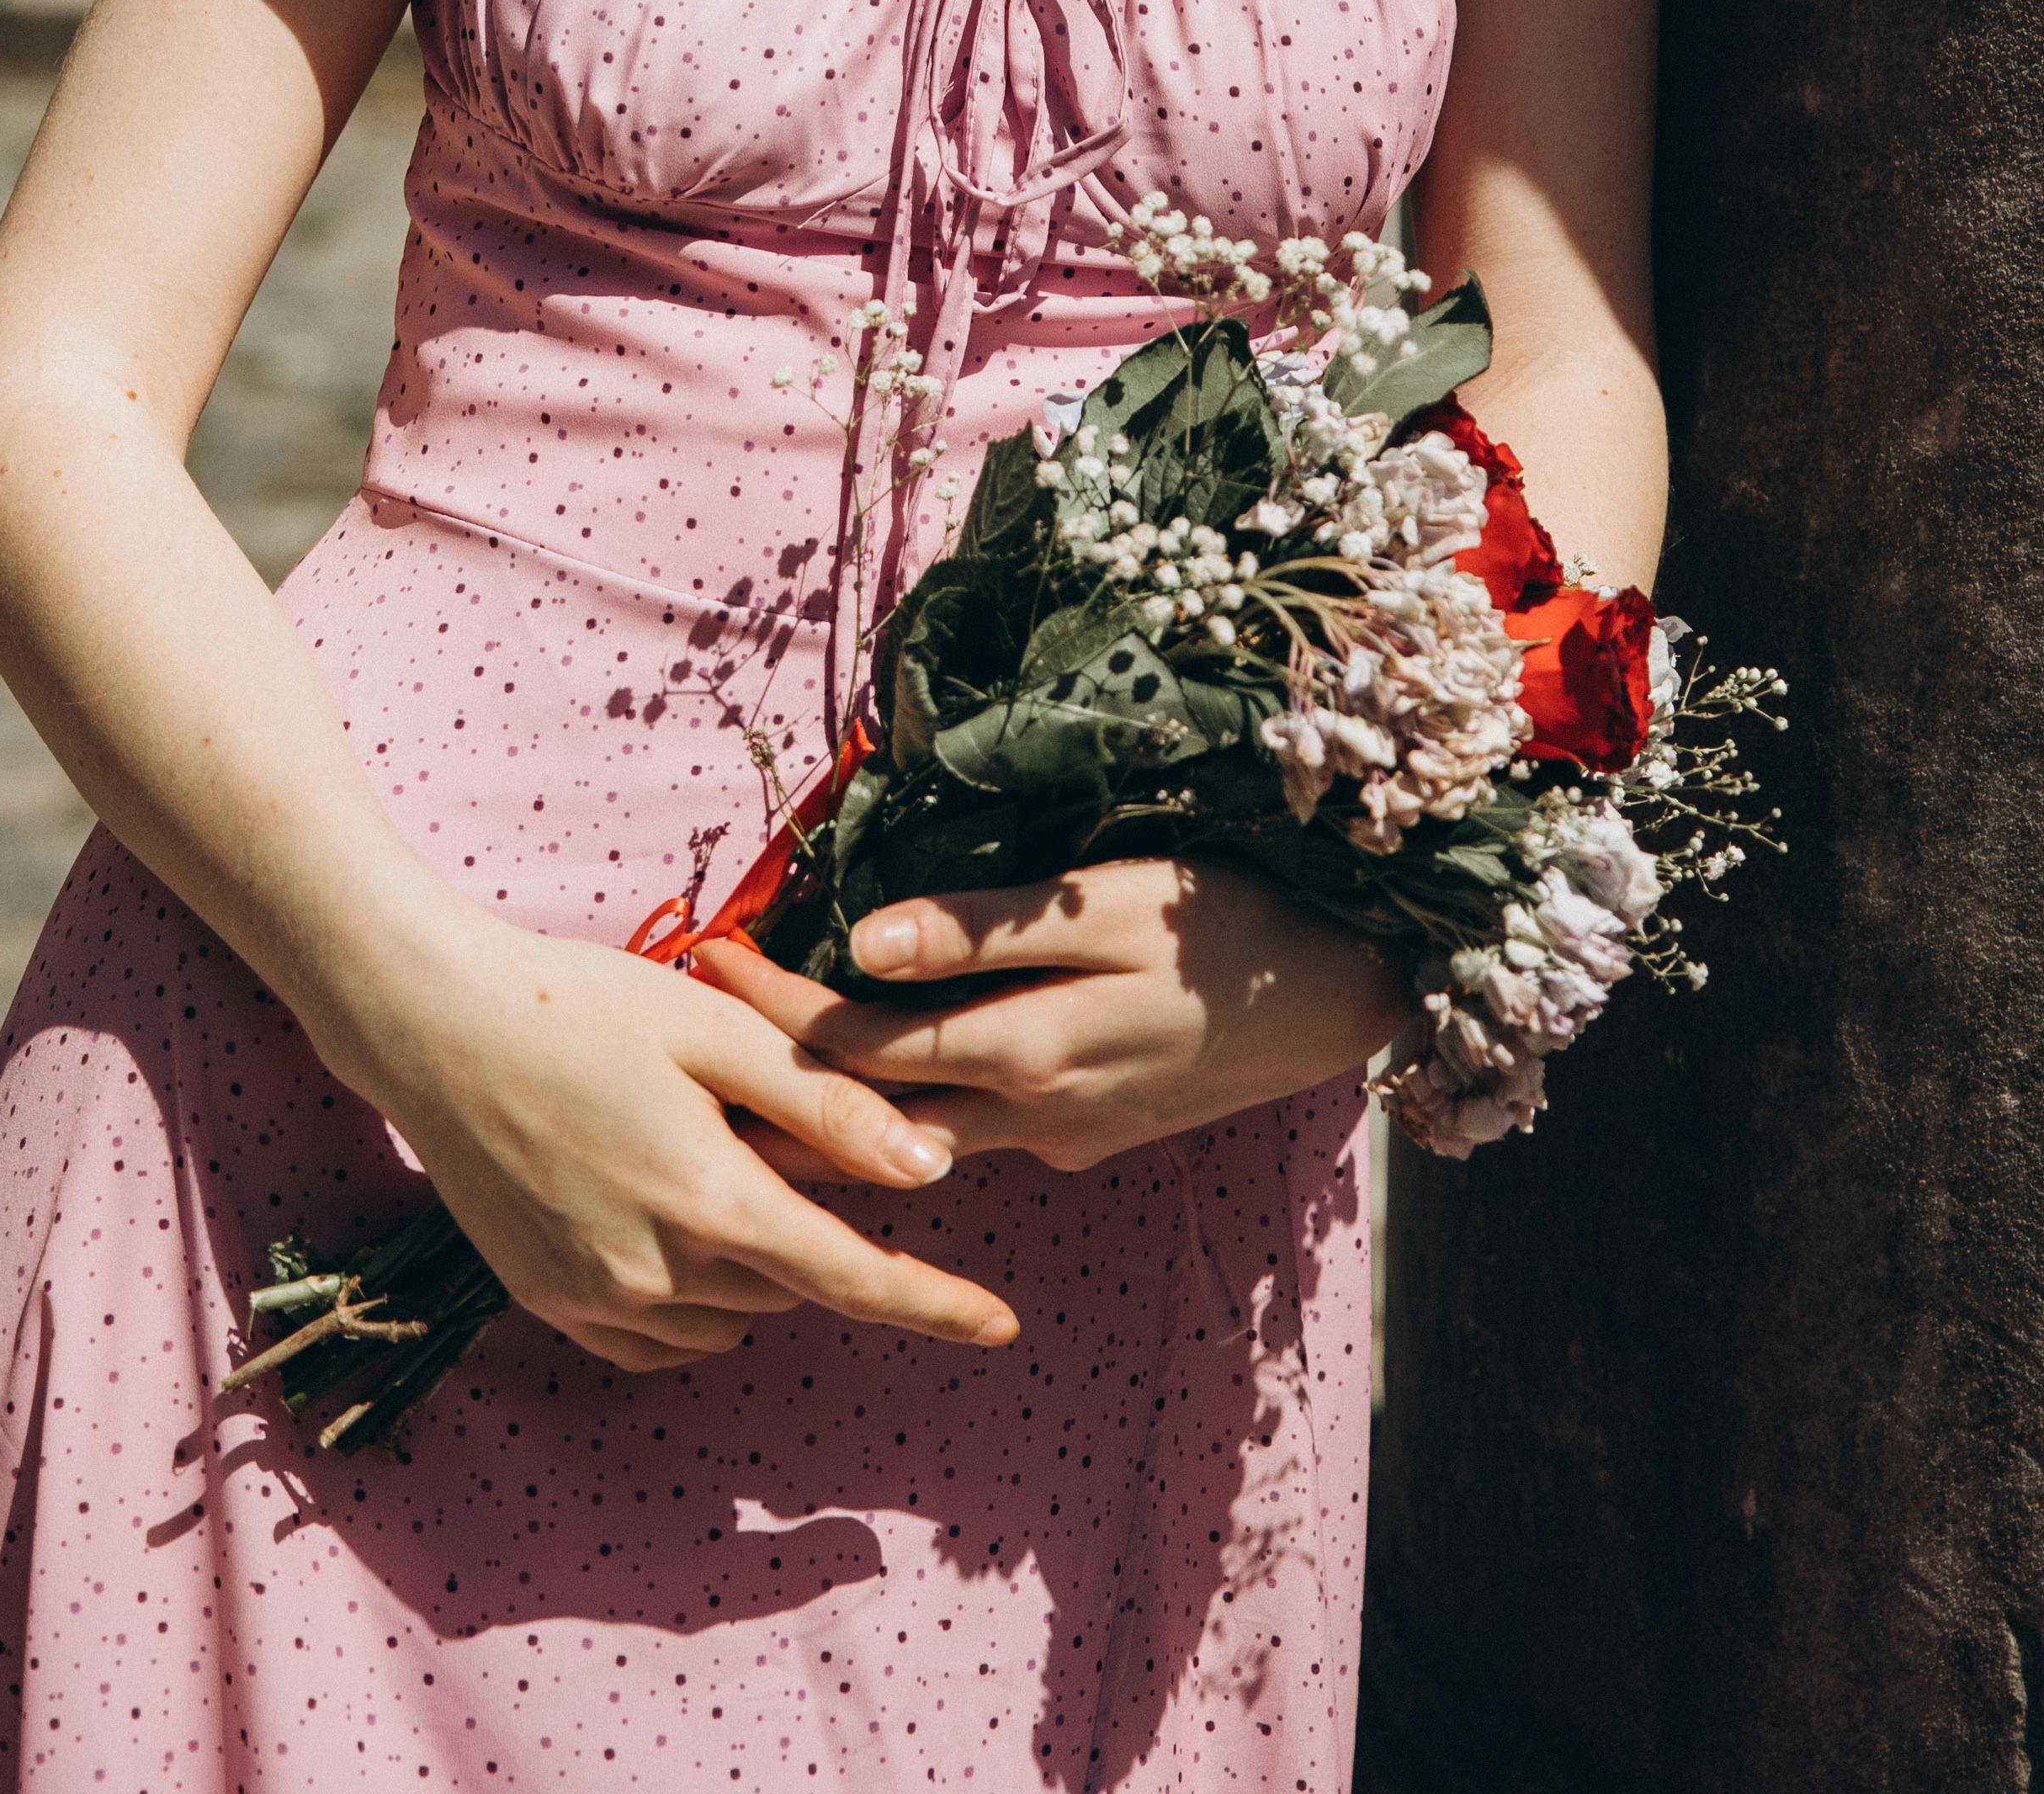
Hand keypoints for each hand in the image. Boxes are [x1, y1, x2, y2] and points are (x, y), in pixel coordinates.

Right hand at [336, 913, 1022, 1376]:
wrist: (431, 1025)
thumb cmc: (577, 1003)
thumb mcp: (713, 1030)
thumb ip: (825, 1104)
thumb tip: (931, 1168)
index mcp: (709, 1200)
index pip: (852, 1279)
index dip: (935, 1305)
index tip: (1003, 1326)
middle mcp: (655, 1274)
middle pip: (790, 1281)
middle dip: (812, 1223)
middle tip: (767, 1125)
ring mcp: (596, 1301)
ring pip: (730, 1311)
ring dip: (752, 1257)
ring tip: (704, 1147)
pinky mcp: (550, 1304)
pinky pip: (661, 1337)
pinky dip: (693, 1298)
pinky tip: (669, 1214)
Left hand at [692, 858, 1409, 1174]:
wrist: (1348, 995)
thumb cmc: (1228, 923)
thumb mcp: (1108, 904)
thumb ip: (985, 928)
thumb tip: (864, 943)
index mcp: (1024, 1055)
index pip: (857, 1046)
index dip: (774, 1008)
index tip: (705, 957)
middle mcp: (1029, 1118)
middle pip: (867, 1113)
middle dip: (776, 1074)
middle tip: (696, 1029)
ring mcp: (1063, 1138)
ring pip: (918, 1137)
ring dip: (836, 1111)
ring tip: (755, 1074)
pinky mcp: (1094, 1135)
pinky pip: (978, 1131)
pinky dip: (913, 1109)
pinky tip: (885, 1083)